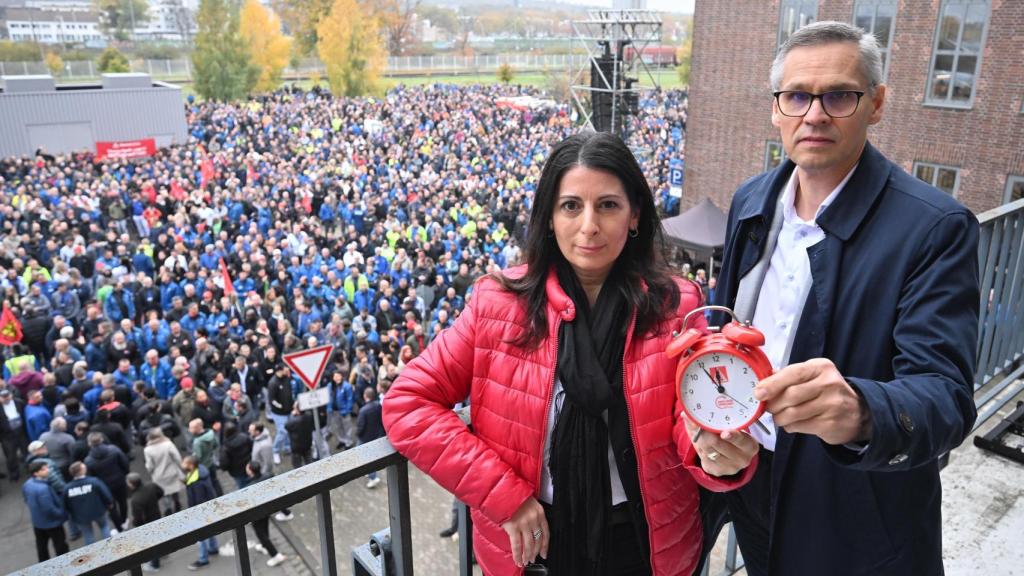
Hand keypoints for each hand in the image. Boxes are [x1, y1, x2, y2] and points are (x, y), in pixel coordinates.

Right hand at [500, 497, 548, 567]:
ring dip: (527, 556)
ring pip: (528, 545)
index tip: (544, 553)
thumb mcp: (528, 502)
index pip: (546, 533)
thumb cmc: (513, 495)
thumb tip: (530, 530)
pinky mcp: (514, 527)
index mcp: (540, 512)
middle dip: (535, 552)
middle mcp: (534, 518)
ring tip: (525, 561)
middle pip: (538, 540)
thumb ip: (531, 515)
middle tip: (533, 559)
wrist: (502, 490)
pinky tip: (518, 560)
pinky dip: (517, 555)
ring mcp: (524, 523)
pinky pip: (517, 545)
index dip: (545, 546)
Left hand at [683, 417, 757, 476]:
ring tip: (697, 430)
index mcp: (750, 446)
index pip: (742, 440)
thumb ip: (710, 419)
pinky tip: (700, 442)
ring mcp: (730, 467)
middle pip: (718, 443)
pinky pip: (703, 456)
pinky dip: (699, 447)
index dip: (733, 436)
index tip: (724, 433)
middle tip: (696, 422)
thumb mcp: (727, 427)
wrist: (729, 455)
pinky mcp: (717, 471)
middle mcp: (743, 459)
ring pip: (708, 449)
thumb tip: (687, 413)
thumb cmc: (729, 436)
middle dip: (705, 432)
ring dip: (700, 439)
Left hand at [754, 358, 871, 444]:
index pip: (793, 373)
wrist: (857, 413)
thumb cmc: (828, 392)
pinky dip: (790, 426)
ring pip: (793, 413)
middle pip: (790, 395)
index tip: (758, 392)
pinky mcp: (830, 423)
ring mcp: (831, 405)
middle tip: (769, 408)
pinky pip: (799, 426)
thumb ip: (789, 376)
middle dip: (773, 404)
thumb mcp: (813, 376)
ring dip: (779, 417)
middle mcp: (829, 384)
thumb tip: (763, 381)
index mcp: (821, 367)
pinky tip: (792, 423)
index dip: (772, 384)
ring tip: (779, 417)